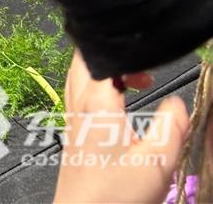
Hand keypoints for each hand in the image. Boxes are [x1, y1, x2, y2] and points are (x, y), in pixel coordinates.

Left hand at [54, 49, 188, 203]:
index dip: (125, 58)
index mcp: (96, 104)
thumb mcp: (157, 162)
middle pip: (82, 62)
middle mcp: (78, 106)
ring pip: (78, 78)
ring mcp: (71, 118)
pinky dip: (96, 91)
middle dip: (110, 59)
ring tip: (132, 87)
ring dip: (102, 74)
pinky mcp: (71, 132)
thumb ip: (172, 127)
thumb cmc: (117, 194)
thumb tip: (178, 103)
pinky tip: (116, 110)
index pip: (100, 59)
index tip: (149, 75)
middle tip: (140, 76)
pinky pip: (78, 96)